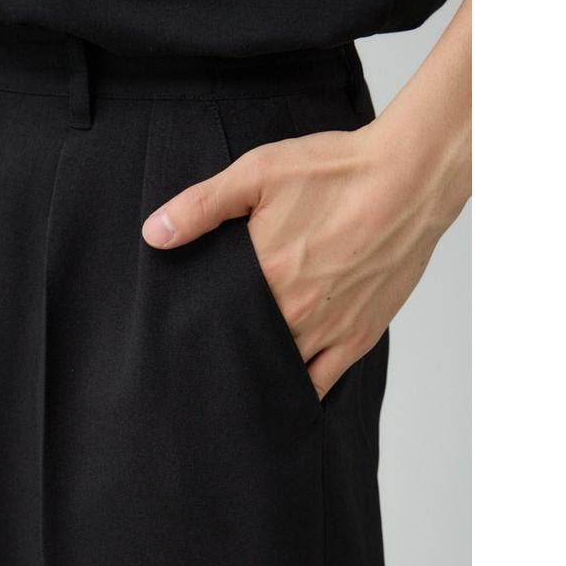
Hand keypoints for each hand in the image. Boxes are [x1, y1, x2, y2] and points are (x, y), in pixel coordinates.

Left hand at [142, 0, 471, 399]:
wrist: (411, 177)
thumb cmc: (337, 172)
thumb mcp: (259, 173)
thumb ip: (201, 206)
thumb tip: (153, 234)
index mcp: (265, 277)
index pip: (216, 325)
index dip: (197, 336)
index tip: (181, 343)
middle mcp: (297, 313)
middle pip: (246, 354)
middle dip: (225, 359)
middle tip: (203, 368)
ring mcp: (330, 329)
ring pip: (282, 374)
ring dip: (259, 378)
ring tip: (237, 384)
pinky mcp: (360, 335)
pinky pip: (324, 381)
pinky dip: (300, 391)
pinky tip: (282, 393)